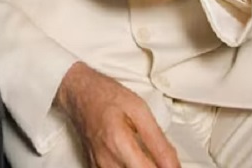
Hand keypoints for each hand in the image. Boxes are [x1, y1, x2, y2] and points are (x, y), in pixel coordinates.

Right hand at [56, 62, 179, 167]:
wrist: (78, 91)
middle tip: (160, 158)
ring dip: (141, 166)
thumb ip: (159, 142)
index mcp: (119, 143)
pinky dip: (129, 166)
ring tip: (146, 156)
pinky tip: (133, 159)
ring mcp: (98, 166)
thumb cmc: (105, 95)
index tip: (170, 163)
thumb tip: (174, 166)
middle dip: (152, 167)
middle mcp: (106, 160)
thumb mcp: (139, 110)